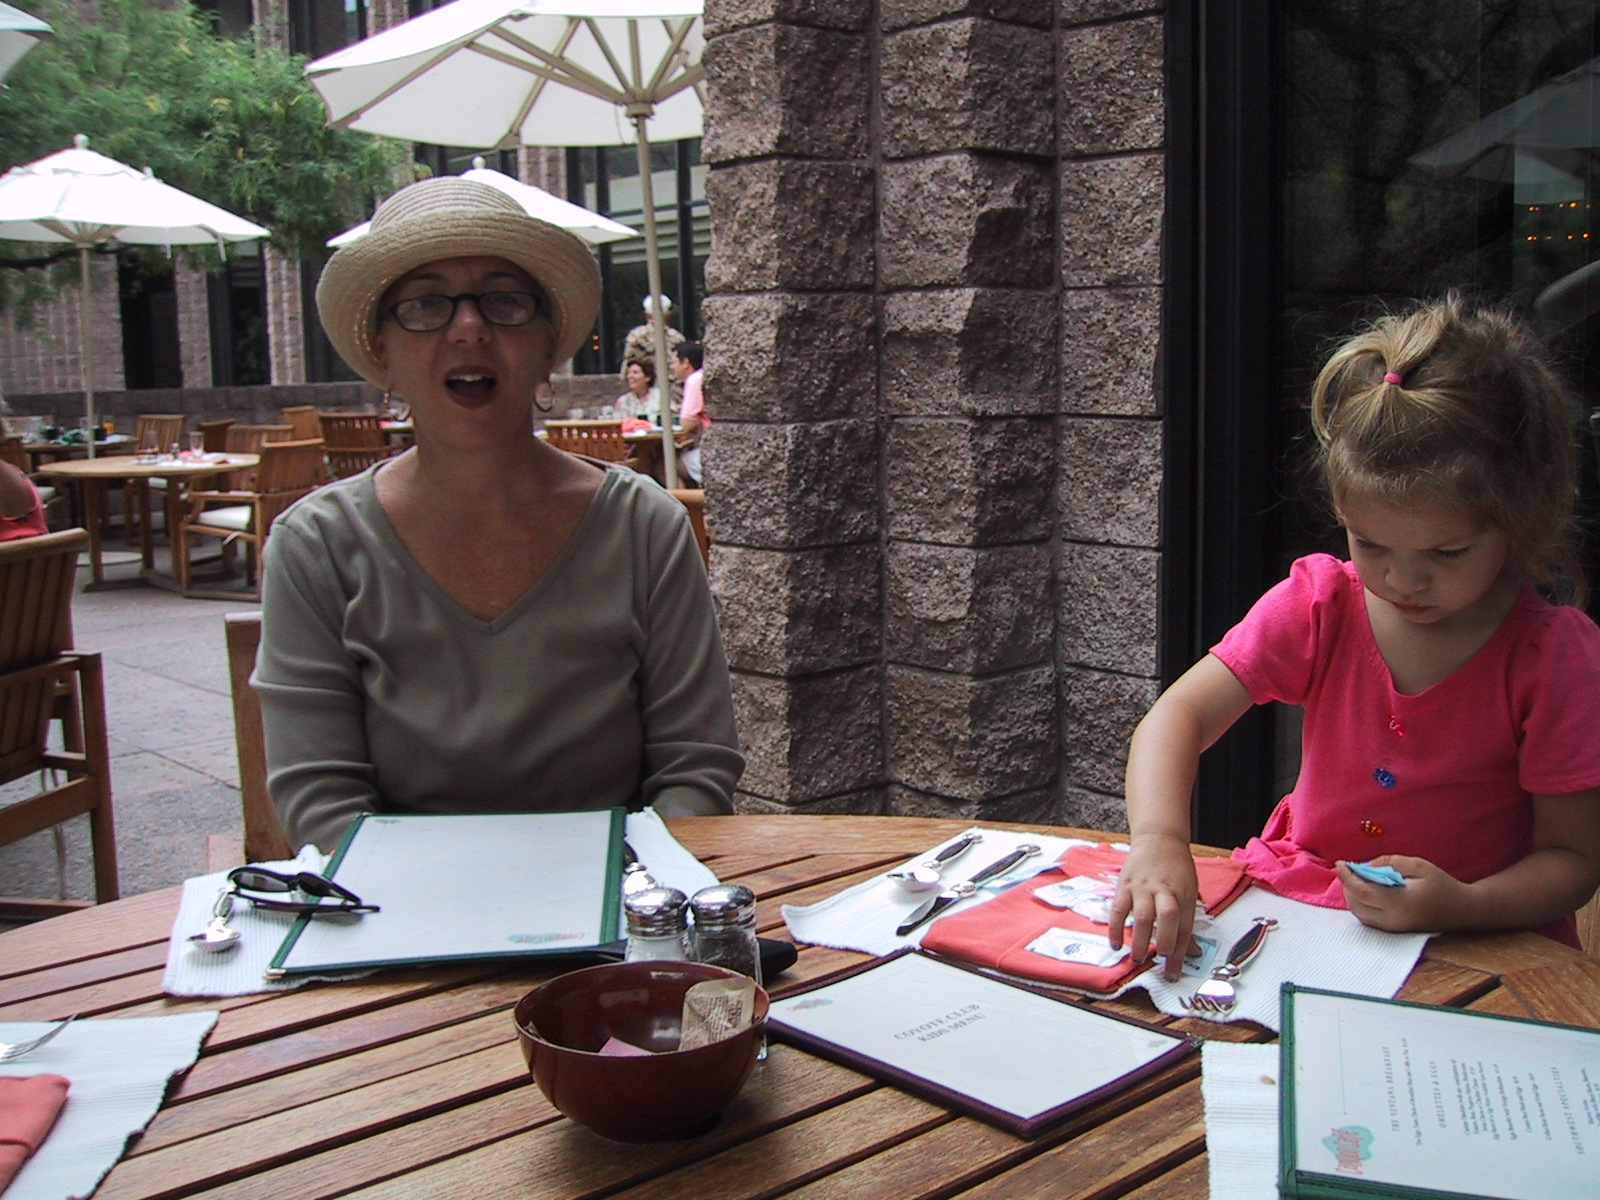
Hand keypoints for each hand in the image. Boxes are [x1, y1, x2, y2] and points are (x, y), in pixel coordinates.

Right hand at [1109, 835, 1198, 979]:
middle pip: (1167, 917)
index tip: (1173, 973)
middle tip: (1158, 958)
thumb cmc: (1177, 868)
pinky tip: (1115, 943)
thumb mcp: (1190, 892)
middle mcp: (1164, 890)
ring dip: (1139, 940)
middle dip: (1163, 941)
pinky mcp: (1125, 884)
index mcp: (1185, 895)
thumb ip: (1188, 922)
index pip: (1184, 928)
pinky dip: (1115, 928)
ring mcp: (1143, 887)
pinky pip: (1118, 909)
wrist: (1159, 839)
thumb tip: (1193, 952)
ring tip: (1136, 958)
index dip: (1180, 953)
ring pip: (1142, 915)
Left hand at [1336, 855, 1468, 931]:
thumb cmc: (1442, 885)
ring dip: (1352, 896)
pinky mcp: (1395, 932)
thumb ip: (1390, 862)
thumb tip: (1366, 866)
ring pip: (1360, 914)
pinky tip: (1365, 891)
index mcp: (1400, 903)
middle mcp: (1393, 920)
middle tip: (1348, 868)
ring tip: (1356, 878)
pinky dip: (1361, 904)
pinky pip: (1369, 919)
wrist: (1463, 910)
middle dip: (1347, 885)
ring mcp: (1394, 929)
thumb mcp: (1418, 866)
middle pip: (1356, 904)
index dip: (1347, 877)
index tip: (1340, 863)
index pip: (1362, 891)